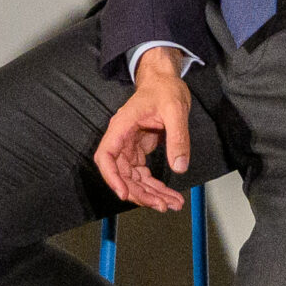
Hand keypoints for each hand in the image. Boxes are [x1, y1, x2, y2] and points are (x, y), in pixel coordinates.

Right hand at [94, 48, 193, 212]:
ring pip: (133, 178)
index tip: (124, 194)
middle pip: (122, 174)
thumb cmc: (165, 89)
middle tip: (161, 205)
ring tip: (172, 204)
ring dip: (150, 194)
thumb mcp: (175, 110)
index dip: (112, 177)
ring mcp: (130, 146)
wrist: (165, 80)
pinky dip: (155, 187)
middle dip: (140, 193)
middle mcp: (122, 138)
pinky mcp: (139, 150)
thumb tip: (179, 166)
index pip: (107, 156)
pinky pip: (143, 175)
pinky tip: (169, 195)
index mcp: (122, 126)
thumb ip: (177, 138)